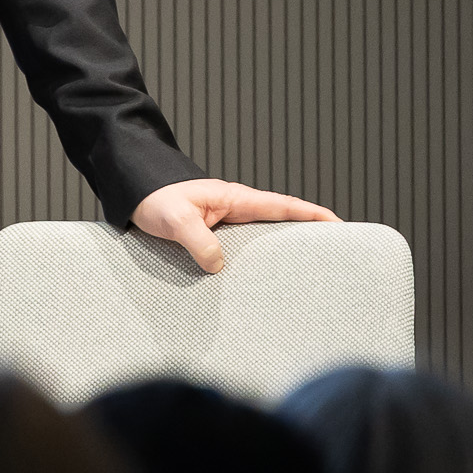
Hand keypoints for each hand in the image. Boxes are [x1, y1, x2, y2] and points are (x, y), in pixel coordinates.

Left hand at [130, 177, 340, 273]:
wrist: (131, 193)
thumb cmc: (152, 197)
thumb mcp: (175, 218)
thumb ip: (198, 241)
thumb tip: (219, 266)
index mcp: (235, 199)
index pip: (284, 205)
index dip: (313, 215)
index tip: (341, 225)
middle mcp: (236, 210)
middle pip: (281, 223)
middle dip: (308, 236)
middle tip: (336, 257)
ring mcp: (226, 223)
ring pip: (263, 237)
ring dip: (282, 250)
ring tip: (306, 274)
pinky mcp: (213, 236)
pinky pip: (243, 248)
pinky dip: (256, 259)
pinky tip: (261, 280)